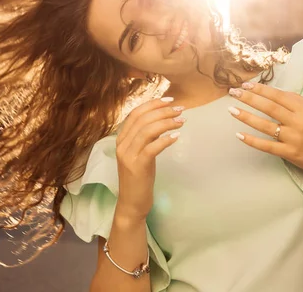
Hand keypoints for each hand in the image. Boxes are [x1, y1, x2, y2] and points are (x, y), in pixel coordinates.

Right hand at [114, 97, 184, 220]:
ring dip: (167, 123)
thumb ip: (146, 138)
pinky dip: (165, 139)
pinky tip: (176, 137)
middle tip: (180, 110)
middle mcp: (122, 145)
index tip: (169, 100)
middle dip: (163, 111)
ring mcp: (128, 156)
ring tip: (181, 121)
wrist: (131, 203)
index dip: (152, 104)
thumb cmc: (139, 178)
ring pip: (147, 131)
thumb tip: (161, 120)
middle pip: (143, 119)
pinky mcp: (137, 166)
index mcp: (121, 139)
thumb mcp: (140, 154)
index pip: (135, 113)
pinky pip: (152, 147)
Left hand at [227, 82, 302, 178]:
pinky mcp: (289, 153)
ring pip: (265, 125)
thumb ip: (298, 101)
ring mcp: (293, 138)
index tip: (246, 84)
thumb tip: (276, 92)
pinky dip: (252, 141)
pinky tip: (239, 134)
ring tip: (231, 109)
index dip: (260, 89)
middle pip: (269, 108)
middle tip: (233, 92)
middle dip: (249, 98)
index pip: (278, 96)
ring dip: (246, 116)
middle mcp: (298, 122)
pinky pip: (266, 146)